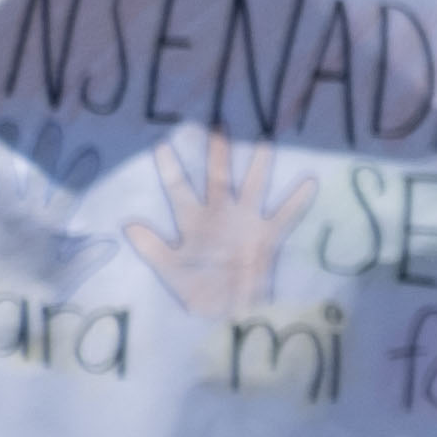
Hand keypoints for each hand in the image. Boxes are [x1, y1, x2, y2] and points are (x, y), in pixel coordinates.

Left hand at [120, 132, 309, 322]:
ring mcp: (245, 221)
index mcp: (192, 222)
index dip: (170, 168)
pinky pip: (284, 214)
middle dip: (216, 152)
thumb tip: (127, 223)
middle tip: (216, 123)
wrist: (226, 314)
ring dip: (257, 166)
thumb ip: (152, 247)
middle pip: (217, 177)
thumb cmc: (197, 290)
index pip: (178, 189)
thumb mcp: (170, 270)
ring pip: (252, 186)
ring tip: (263, 141)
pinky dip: (296, 200)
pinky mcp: (266, 235)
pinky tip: (309, 181)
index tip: (161, 144)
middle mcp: (219, 214)